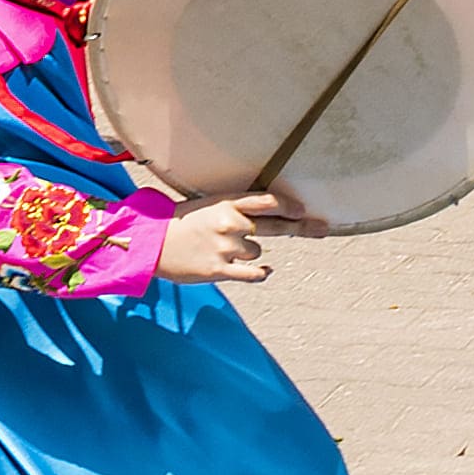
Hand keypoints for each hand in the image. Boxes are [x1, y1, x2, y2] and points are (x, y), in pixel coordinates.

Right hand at [153, 190, 311, 284]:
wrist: (151, 243)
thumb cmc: (180, 222)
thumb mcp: (207, 205)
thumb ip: (235, 209)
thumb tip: (264, 217)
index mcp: (226, 203)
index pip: (266, 201)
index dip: (288, 205)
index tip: (303, 210)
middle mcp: (230, 223)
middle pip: (275, 226)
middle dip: (301, 227)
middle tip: (322, 228)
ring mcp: (226, 247)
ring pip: (256, 251)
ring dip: (247, 252)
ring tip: (220, 248)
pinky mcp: (220, 270)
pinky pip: (253, 273)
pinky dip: (261, 271)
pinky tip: (266, 269)